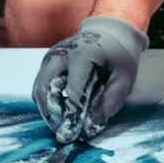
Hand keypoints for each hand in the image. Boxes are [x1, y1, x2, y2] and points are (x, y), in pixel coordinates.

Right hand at [32, 15, 148, 143]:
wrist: (111, 30)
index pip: (72, 90)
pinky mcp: (48, 61)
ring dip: (47, 108)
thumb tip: (91, 125)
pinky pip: (41, 84)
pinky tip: (59, 111)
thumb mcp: (124, 78)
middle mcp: (61, 54)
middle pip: (45, 87)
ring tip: (60, 124)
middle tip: (61, 131)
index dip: (72, 114)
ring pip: (38, 87)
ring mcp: (51, 56)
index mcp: (83, 55)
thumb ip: (110, 102)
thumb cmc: (120, 55)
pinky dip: (47, 100)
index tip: (74, 132)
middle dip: (51, 113)